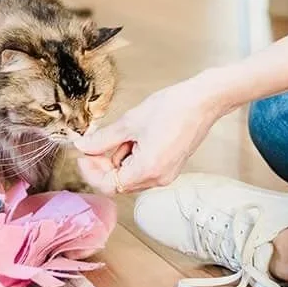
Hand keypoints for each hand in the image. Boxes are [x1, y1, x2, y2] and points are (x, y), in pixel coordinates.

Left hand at [73, 73, 231, 193]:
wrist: (203, 101)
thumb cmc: (172, 108)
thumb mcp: (130, 122)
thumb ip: (102, 139)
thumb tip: (83, 147)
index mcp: (147, 170)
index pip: (108, 185)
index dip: (91, 171)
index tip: (84, 154)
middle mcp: (158, 179)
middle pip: (119, 183)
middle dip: (104, 163)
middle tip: (97, 141)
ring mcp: (166, 175)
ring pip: (130, 175)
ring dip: (120, 158)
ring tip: (128, 133)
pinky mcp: (170, 167)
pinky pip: (143, 169)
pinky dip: (133, 156)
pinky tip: (138, 136)